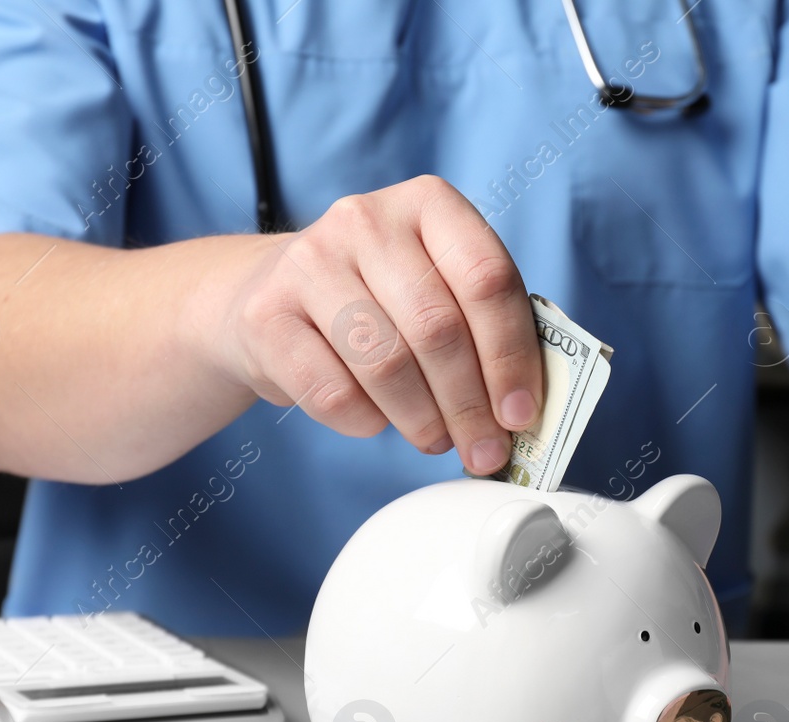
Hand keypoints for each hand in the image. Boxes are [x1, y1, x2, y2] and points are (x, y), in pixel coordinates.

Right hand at [224, 175, 540, 473]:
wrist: (269, 294)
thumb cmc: (378, 299)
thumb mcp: (436, 287)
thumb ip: (483, 329)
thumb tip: (522, 411)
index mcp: (429, 203)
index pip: (487, 279)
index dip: (512, 356)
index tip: (522, 415)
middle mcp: (366, 219)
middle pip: (438, 328)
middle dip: (470, 405)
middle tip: (484, 450)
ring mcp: (309, 261)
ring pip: (386, 363)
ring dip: (423, 421)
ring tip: (436, 440)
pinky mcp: (266, 314)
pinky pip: (334, 392)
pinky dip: (368, 423)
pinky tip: (378, 421)